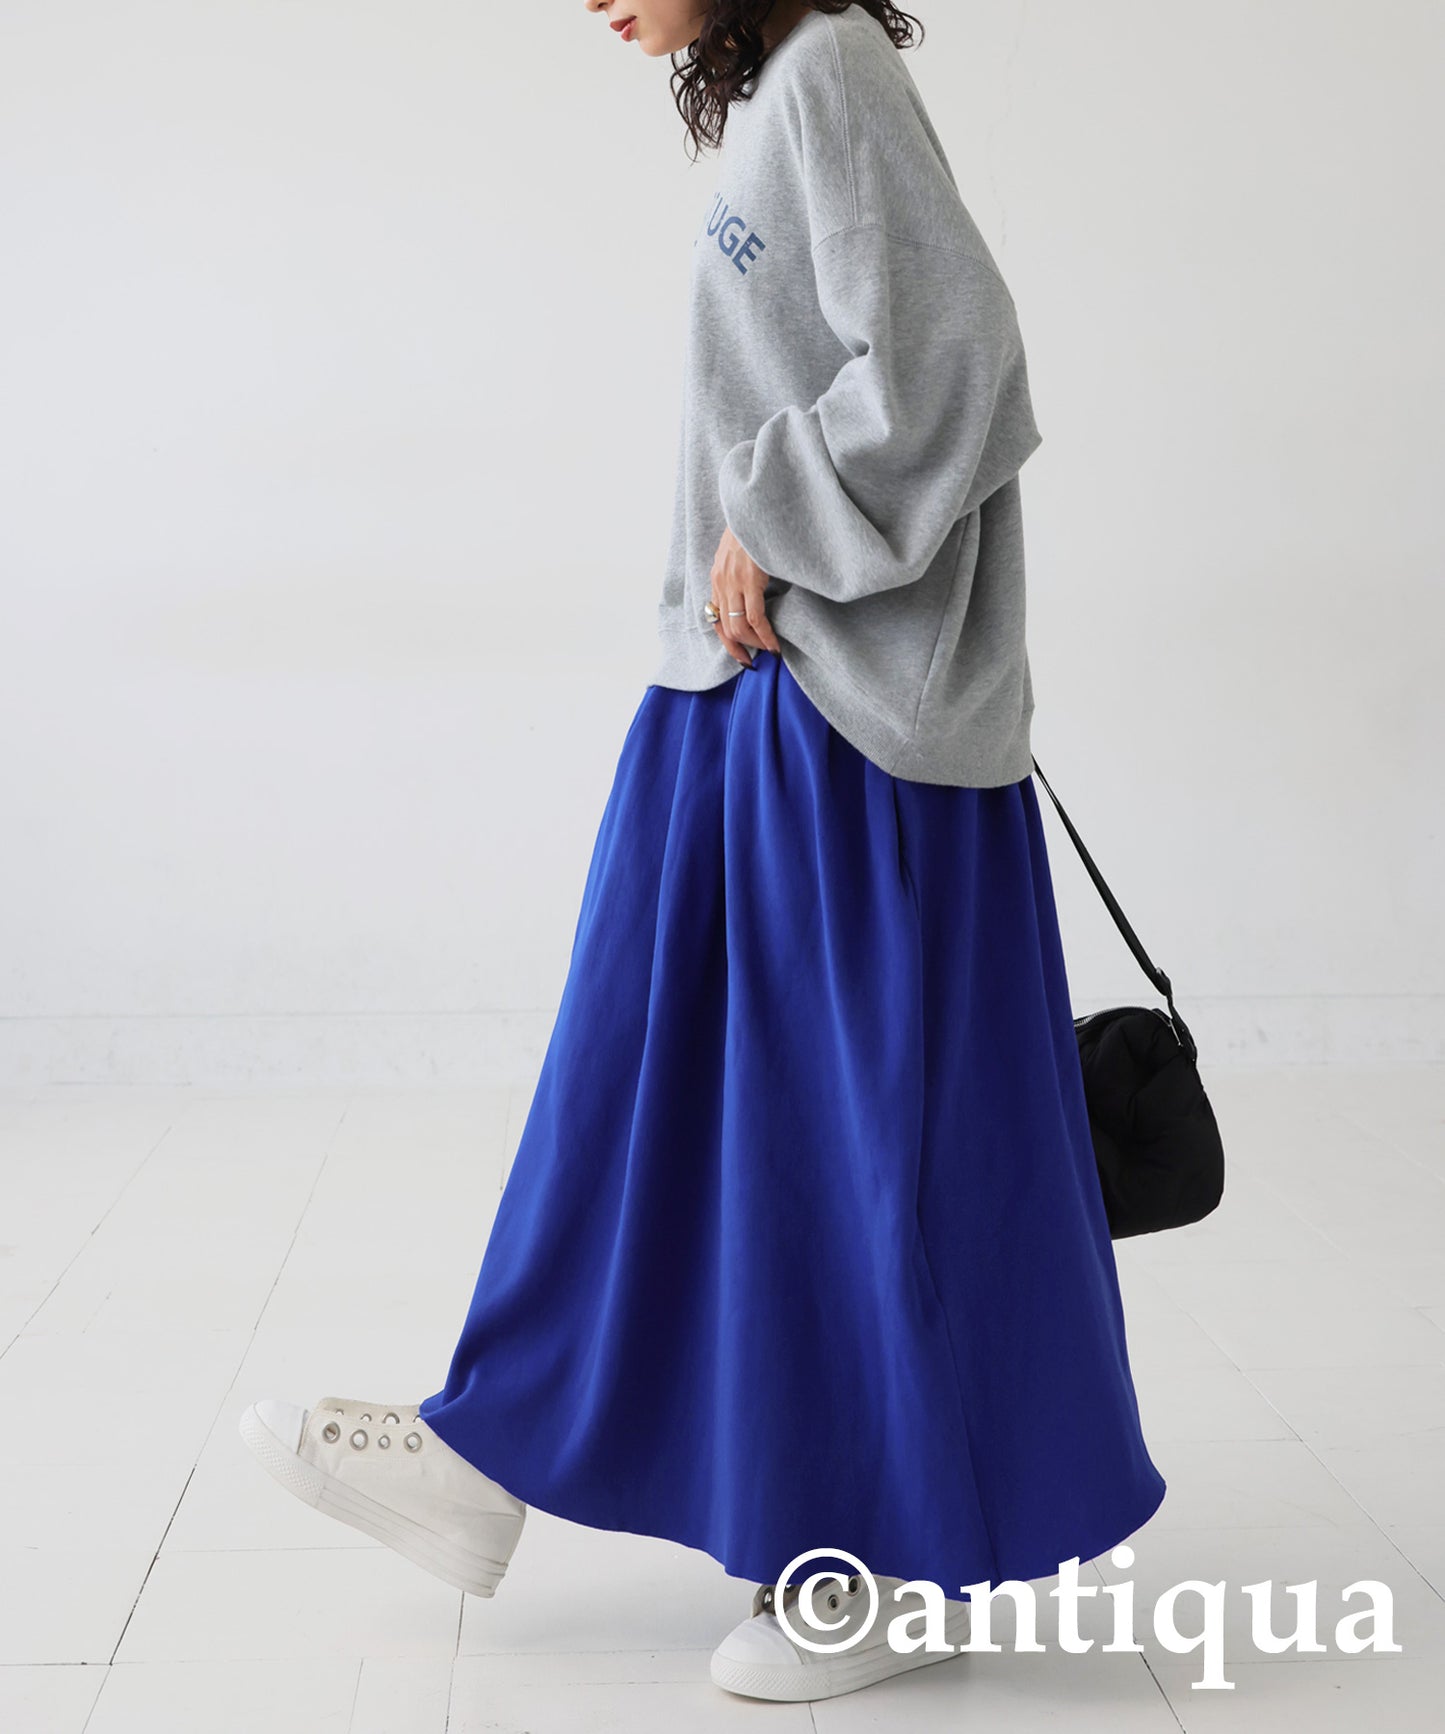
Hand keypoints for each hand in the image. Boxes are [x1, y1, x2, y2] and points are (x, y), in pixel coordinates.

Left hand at [710, 523, 782, 666]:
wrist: (754, 508)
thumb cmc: (752, 530)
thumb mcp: (739, 554)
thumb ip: (739, 575)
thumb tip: (753, 594)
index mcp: (717, 578)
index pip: (715, 620)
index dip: (727, 642)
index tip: (740, 654)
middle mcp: (720, 584)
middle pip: (725, 630)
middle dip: (740, 649)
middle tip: (755, 660)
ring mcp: (733, 583)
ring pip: (738, 629)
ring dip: (754, 644)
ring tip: (769, 650)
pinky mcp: (749, 581)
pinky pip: (755, 619)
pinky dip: (765, 636)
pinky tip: (774, 645)